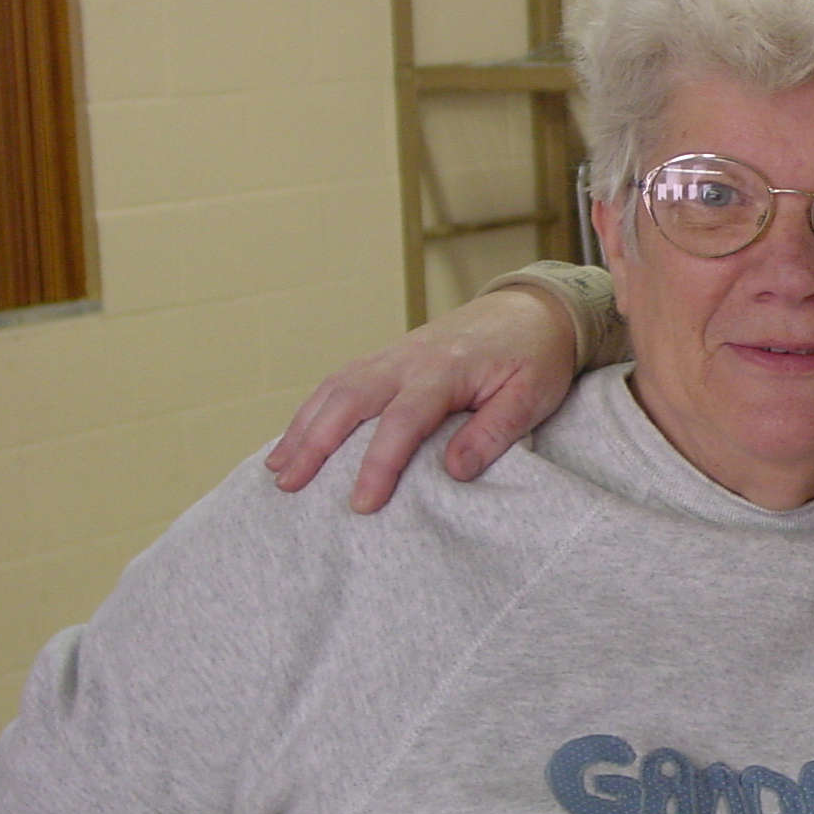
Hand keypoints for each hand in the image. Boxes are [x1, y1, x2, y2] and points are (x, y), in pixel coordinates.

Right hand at [265, 287, 579, 511]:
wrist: (533, 309)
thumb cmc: (535, 357)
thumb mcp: (532, 396)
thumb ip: (495, 432)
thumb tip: (454, 471)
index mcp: (446, 369)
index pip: (403, 420)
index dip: (379, 463)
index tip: (362, 504)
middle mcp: (410, 359)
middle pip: (349, 400)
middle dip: (315, 444)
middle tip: (290, 488)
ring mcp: (395, 354)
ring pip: (336, 388)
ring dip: (303, 427)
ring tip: (278, 471)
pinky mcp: (390, 357)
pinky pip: (342, 381)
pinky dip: (313, 410)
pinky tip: (296, 439)